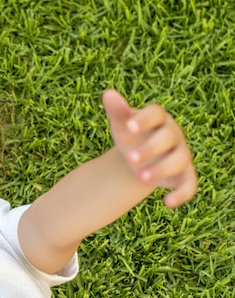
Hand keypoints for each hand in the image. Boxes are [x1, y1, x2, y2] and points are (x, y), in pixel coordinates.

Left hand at [102, 89, 196, 207]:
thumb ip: (117, 111)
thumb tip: (108, 94)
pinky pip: (189, 184)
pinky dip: (182, 194)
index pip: (156, 113)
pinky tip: (167, 203)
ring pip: (178, 160)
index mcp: (158, 118)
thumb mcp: (121, 125)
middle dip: (149, 148)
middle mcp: (173, 135)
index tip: (128, 127)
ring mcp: (180, 155)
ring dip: (160, 169)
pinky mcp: (184, 175)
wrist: (138, 157)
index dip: (143, 120)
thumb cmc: (130, 135)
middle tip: (129, 158)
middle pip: (167, 138)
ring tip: (139, 178)